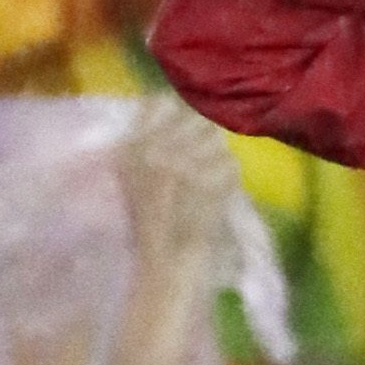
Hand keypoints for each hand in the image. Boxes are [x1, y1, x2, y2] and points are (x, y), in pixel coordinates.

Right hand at [120, 97, 240, 276]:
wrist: (166, 262)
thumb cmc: (149, 223)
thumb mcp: (133, 176)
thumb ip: (146, 141)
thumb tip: (169, 108)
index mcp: (132, 147)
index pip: (161, 103)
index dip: (180, 110)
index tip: (187, 122)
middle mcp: (156, 150)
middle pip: (196, 117)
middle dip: (205, 135)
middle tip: (205, 156)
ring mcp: (185, 165)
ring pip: (218, 140)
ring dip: (219, 158)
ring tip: (212, 177)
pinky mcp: (210, 183)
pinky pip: (231, 165)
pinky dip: (230, 179)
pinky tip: (220, 194)